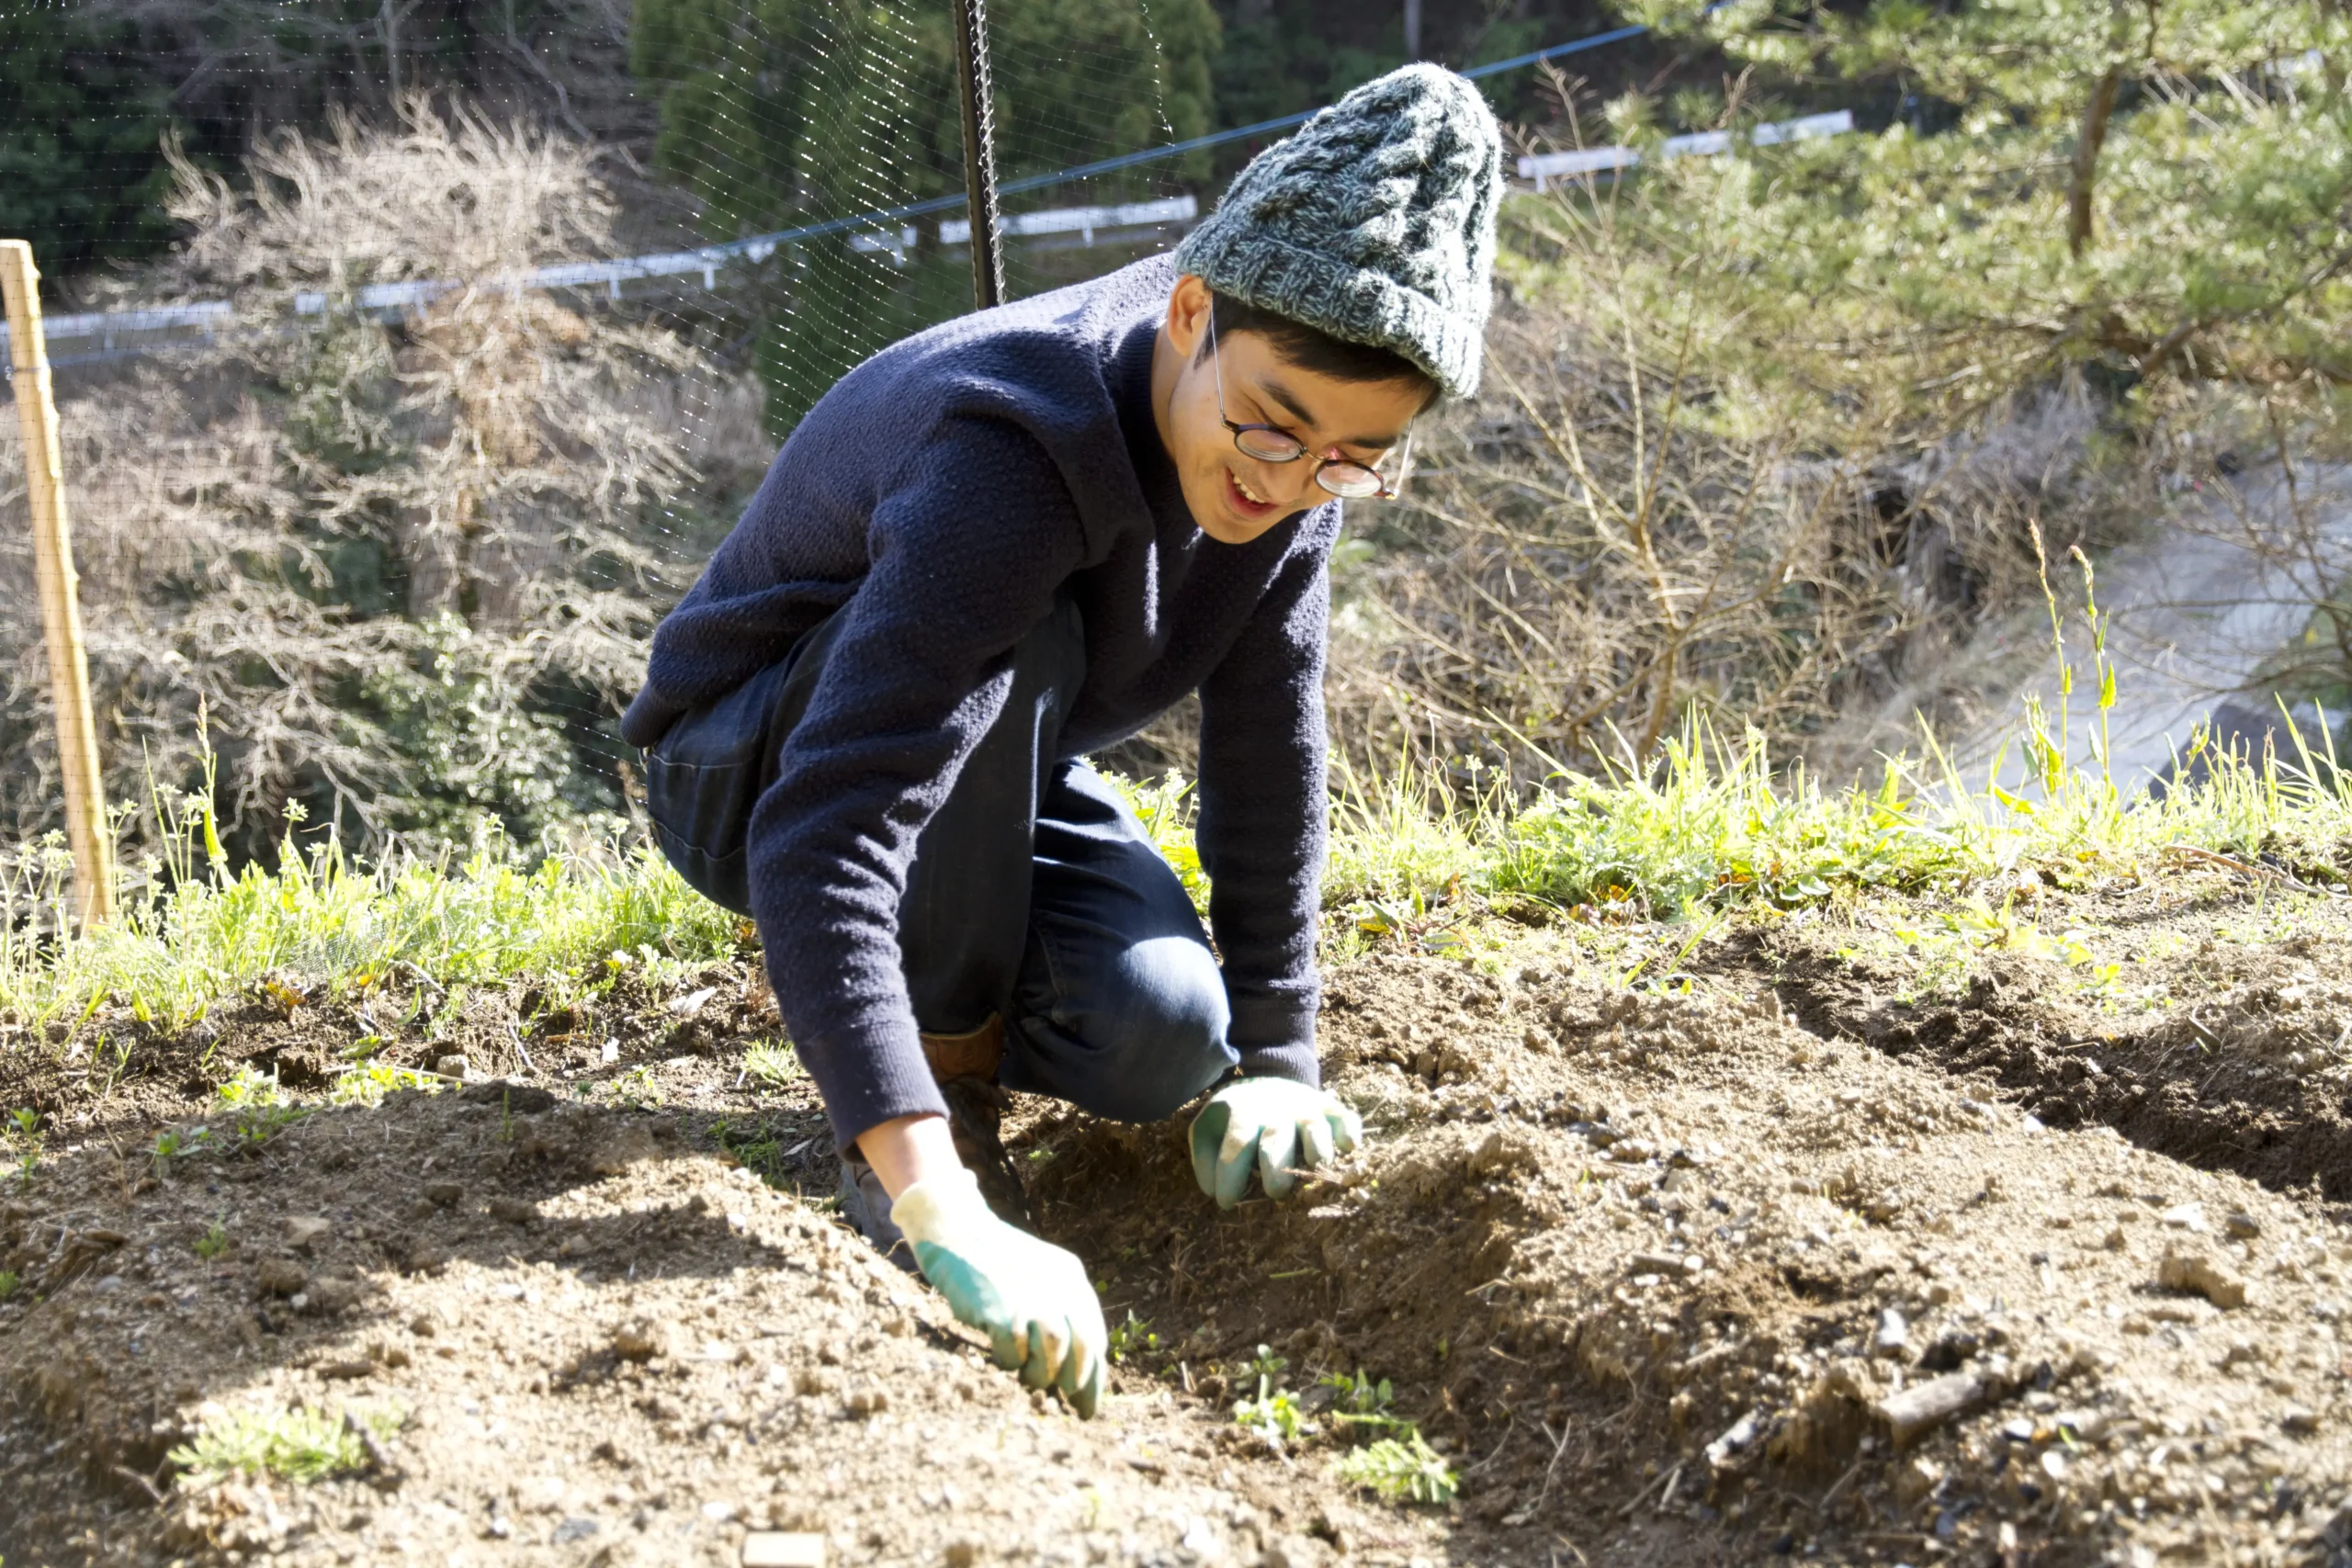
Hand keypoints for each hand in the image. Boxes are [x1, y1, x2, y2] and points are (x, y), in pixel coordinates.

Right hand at [889, 1169, 1105, 1416]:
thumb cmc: (996, 1259)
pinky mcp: (997, 1310)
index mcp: (1070, 1277)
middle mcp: (1056, 1287)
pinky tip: (1000, 1359)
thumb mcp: (1039, 1272)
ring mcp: (1027, 1298)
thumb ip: (1058, 1307)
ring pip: (1052, 1352)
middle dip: (1075, 1381)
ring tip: (1030, 1381)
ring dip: (1042, 1376)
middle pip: (1080, 1347)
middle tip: (1064, 1400)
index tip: (1087, 1405)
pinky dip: (1009, 1362)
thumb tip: (1070, 1367)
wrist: (956, 1229)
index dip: (1094, 1376)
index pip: (1093, 1336)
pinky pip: (1012, 1351)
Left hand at [1190, 1076, 1363, 1208]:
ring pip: (1314, 1127)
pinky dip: (1349, 1132)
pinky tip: (1348, 1147)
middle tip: (1275, 1193)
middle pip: (1276, 1138)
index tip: (1226, 1202)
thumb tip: (1211, 1189)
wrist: (1269, 1082)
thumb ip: (1204, 1155)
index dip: (1231, 1175)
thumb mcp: (1210, 1127)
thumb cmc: (1236, 1118)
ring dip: (1317, 1147)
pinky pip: (1345, 1119)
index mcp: (1243, 1114)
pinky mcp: (1331, 1110)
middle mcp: (1276, 1110)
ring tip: (1316, 1166)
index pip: (1236, 1144)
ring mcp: (1306, 1109)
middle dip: (1276, 1167)